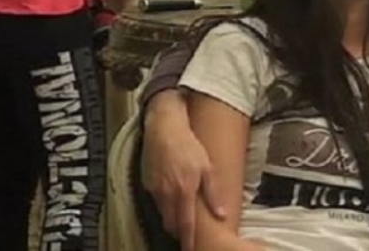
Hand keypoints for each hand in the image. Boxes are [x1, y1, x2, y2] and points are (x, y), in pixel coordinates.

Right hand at [142, 91, 225, 250]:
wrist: (164, 129)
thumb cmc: (189, 146)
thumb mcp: (208, 167)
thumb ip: (213, 193)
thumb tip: (221, 214)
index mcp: (184, 191)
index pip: (186, 224)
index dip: (188, 240)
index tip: (191, 250)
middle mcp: (167, 194)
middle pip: (172, 223)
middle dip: (179, 231)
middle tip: (189, 234)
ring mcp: (155, 190)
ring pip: (163, 213)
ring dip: (172, 218)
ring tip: (182, 219)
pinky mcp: (147, 183)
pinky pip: (156, 201)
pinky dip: (165, 205)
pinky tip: (172, 199)